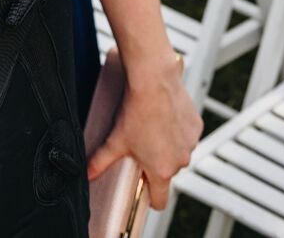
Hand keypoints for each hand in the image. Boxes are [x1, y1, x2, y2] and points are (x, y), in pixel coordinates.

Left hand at [86, 58, 201, 208]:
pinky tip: (164, 118)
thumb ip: (100, 162)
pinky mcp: (196, 126)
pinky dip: (178, 131)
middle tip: (142, 147)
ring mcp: (190, 143)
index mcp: (162, 171)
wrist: (154, 82)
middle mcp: (181, 160)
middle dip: (157, 163)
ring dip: (169, 147)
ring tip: (152, 129)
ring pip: (178, 153)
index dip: (150, 198)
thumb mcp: (114, 141)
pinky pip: (187, 135)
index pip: (160, 201)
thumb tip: (87, 173)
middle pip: (168, 172)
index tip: (144, 189)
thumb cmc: (136, 112)